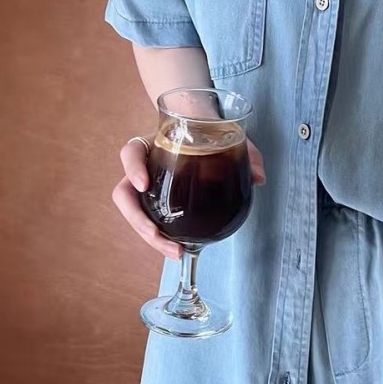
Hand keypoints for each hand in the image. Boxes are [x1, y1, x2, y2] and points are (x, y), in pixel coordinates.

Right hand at [111, 135, 266, 259]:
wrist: (204, 132)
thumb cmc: (211, 133)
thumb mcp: (231, 137)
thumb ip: (247, 153)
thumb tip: (258, 177)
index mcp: (154, 145)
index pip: (132, 152)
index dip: (133, 168)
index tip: (144, 184)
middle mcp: (144, 166)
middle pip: (124, 194)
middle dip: (139, 221)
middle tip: (160, 237)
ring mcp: (147, 185)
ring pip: (133, 213)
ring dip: (149, 236)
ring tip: (175, 251)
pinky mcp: (156, 202)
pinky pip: (150, 221)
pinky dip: (161, 238)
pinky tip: (180, 249)